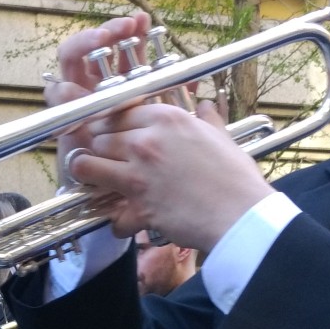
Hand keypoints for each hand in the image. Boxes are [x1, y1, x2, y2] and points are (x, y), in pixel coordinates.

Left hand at [66, 102, 273, 250]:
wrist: (242, 215)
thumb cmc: (237, 176)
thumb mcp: (222, 136)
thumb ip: (206, 119)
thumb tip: (203, 105)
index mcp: (166, 119)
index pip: (118, 112)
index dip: (113, 125)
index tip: (114, 134)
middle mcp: (145, 142)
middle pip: (99, 137)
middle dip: (101, 149)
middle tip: (110, 160)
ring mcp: (137, 174)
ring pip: (87, 166)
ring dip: (92, 176)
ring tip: (102, 183)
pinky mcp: (137, 207)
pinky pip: (111, 214)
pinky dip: (119, 222)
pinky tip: (129, 223)